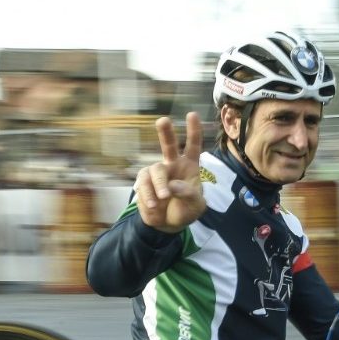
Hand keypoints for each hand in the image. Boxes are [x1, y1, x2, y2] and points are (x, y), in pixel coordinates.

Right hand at [135, 112, 205, 233]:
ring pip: (154, 170)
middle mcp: (173, 165)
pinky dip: (148, 195)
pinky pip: (143, 184)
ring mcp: (157, 173)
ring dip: (159, 184)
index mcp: (190, 167)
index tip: (192, 114)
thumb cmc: (186, 211)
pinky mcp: (144, 182)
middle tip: (162, 121)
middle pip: (168, 145)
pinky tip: (154, 205)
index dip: (193, 131)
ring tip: (164, 199)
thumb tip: (172, 185)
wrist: (168, 224)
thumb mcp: (195, 206)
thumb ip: (188, 194)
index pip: (192, 146)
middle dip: (165, 132)